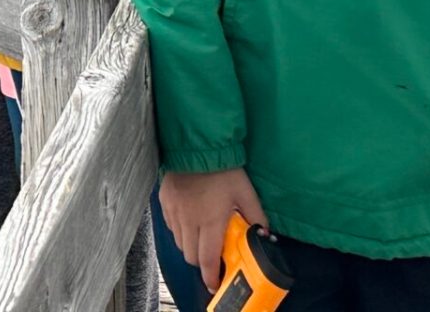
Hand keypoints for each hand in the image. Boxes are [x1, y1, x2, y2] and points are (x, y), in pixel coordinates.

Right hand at [159, 167, 269, 296]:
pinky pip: (171, 226)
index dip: (211, 276)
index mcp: (210, 221)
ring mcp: (174, 211)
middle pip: (190, 256)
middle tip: (214, 257)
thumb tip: (264, 235)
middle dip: (202, 262)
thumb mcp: (246, 193)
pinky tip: (191, 221)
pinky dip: (181, 231)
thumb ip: (256, 217)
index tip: (215, 283)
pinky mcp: (164, 201)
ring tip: (203, 238)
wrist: (196, 144)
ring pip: (179, 243)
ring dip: (191, 247)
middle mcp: (188, 220)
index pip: (207, 259)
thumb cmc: (224, 169)